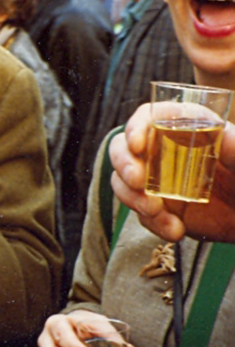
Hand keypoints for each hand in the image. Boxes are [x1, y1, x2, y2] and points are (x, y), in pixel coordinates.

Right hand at [110, 106, 234, 242]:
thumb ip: (233, 144)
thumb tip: (218, 132)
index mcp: (180, 127)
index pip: (147, 117)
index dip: (135, 127)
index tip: (137, 145)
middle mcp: (160, 150)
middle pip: (123, 149)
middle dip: (124, 164)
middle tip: (137, 181)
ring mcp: (155, 180)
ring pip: (123, 182)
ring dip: (132, 197)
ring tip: (155, 211)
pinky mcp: (157, 207)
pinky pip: (141, 214)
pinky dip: (152, 223)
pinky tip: (174, 229)